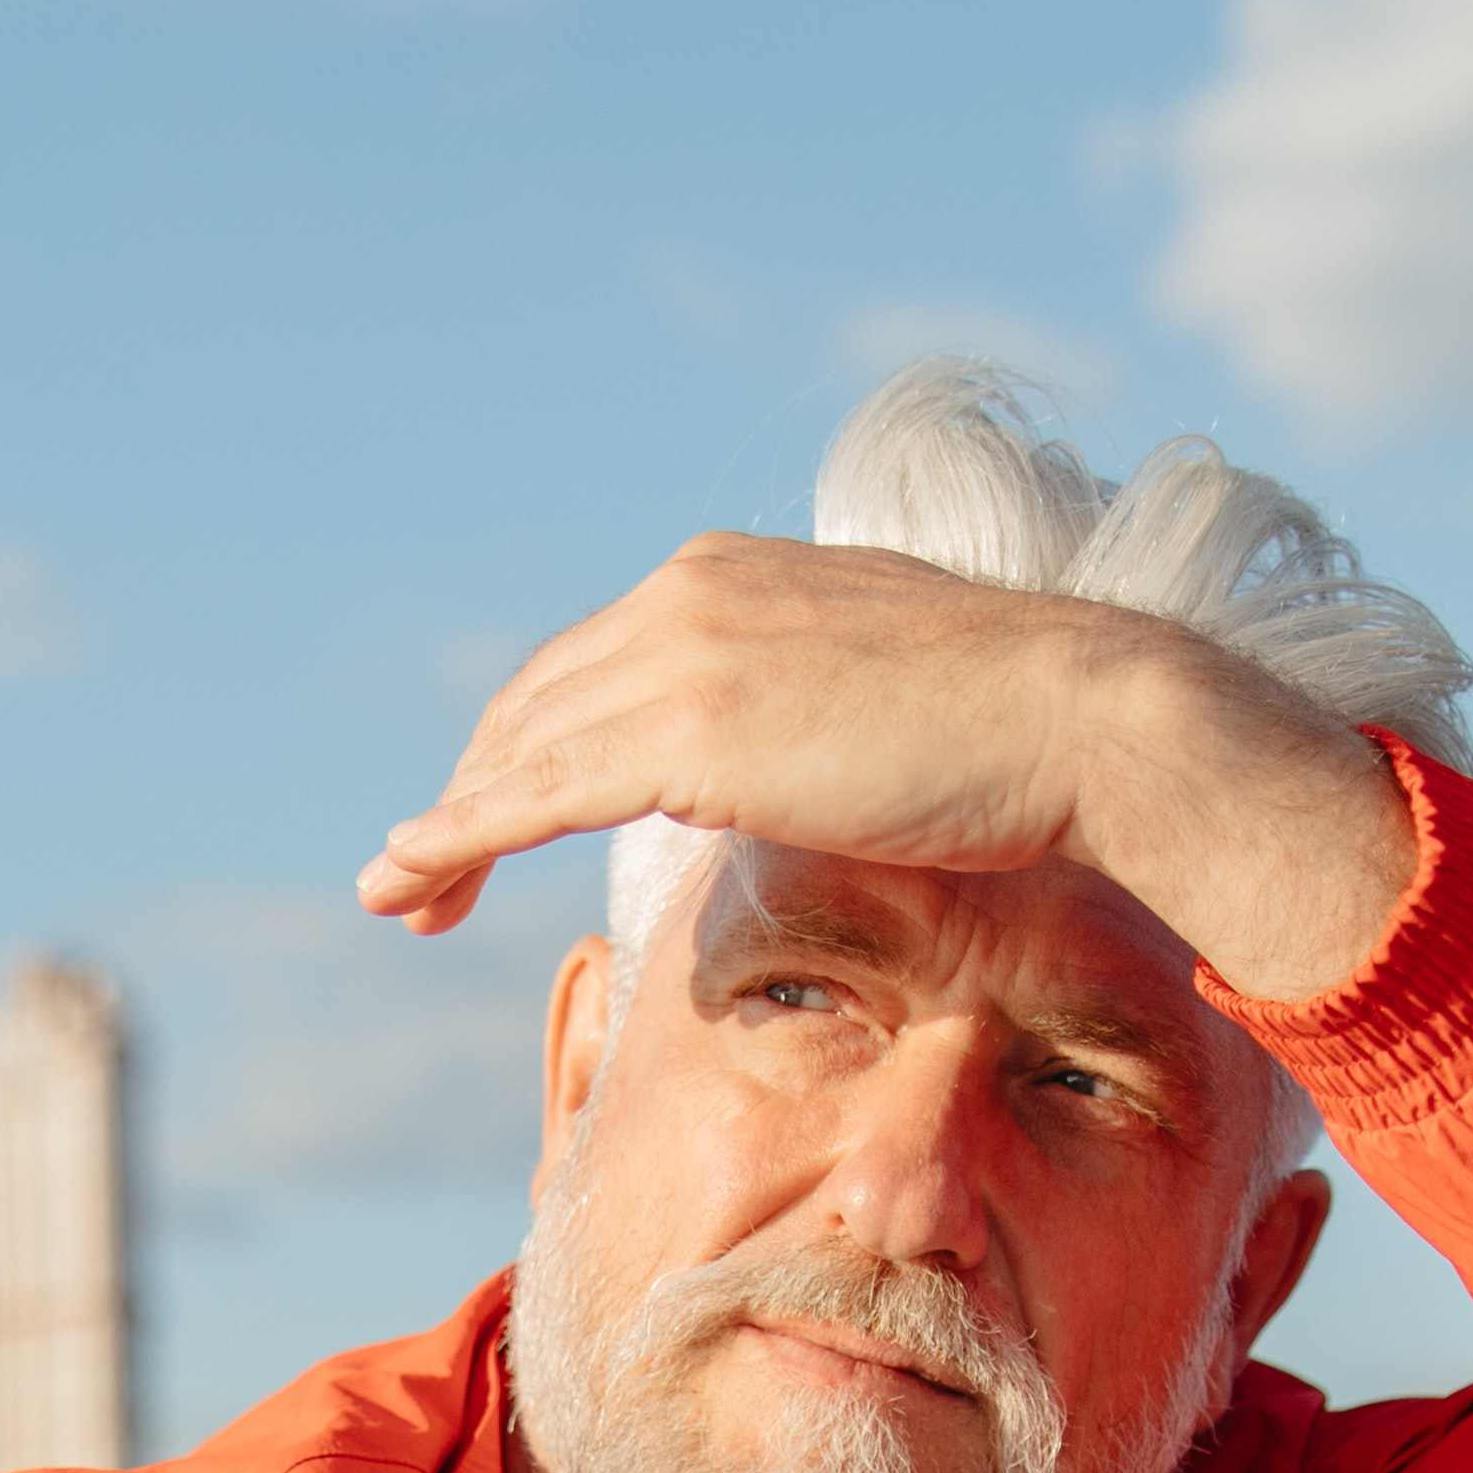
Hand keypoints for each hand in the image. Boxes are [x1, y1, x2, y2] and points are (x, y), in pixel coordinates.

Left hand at [355, 531, 1416, 1007]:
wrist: (1079, 718)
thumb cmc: (1009, 728)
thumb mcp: (880, 693)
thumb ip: (808, 706)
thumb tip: (794, 761)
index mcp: (730, 576)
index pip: (592, 663)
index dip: (526, 741)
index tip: (490, 809)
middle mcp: (689, 596)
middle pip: (533, 700)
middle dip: (466, 788)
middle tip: (411, 876)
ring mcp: (684, 655)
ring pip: (518, 747)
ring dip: (442, 826)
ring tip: (393, 896)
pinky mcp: (689, 731)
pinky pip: (535, 790)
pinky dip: (458, 835)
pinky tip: (410, 878)